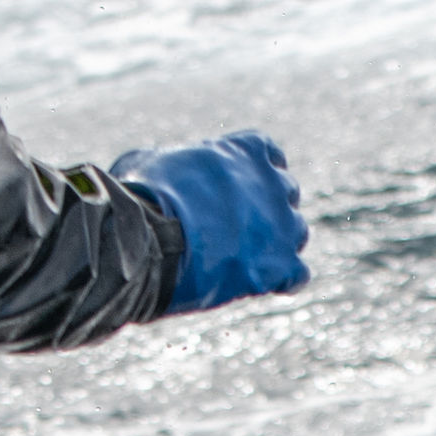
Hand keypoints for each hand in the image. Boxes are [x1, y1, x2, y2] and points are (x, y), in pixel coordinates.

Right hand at [111, 129, 307, 313]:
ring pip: (295, 232)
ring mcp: (280, 224)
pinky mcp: (278, 264)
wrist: (143, 240)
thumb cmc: (138, 198)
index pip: (267, 153)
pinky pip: (297, 275)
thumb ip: (171, 164)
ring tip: (240, 261)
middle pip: (285, 193)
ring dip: (275, 244)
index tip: (236, 190)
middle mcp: (271, 182)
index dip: (253, 173)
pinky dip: (283, 280)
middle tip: (235, 229)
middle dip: (265, 209)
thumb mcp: (148, 161)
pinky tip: (259, 285)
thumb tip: (159, 174)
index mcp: (243, 151)